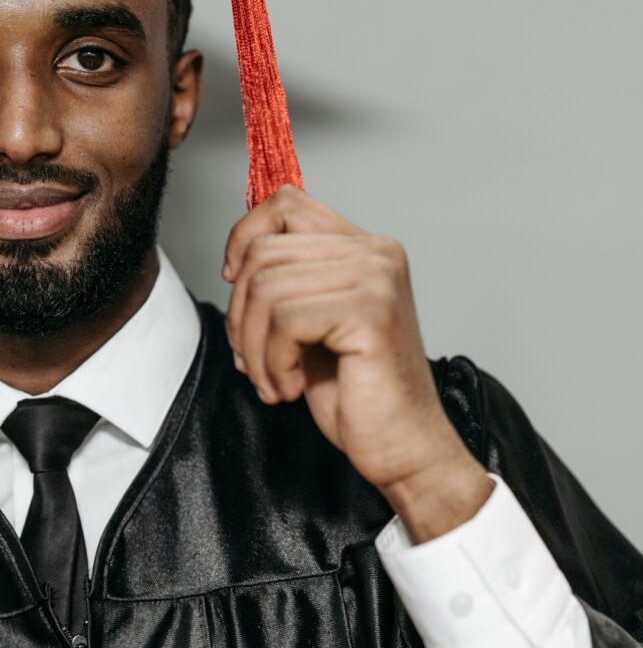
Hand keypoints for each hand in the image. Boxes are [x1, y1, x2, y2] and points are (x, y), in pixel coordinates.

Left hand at [224, 187, 491, 537]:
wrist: (402, 444)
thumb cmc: (358, 392)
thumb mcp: (312, 323)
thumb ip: (288, 280)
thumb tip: (236, 259)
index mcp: (364, 248)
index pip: (286, 203)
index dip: (244, 237)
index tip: (235, 282)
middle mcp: (376, 253)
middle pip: (264, 253)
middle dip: (240, 315)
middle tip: (255, 359)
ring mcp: (376, 278)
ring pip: (266, 289)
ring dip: (253, 347)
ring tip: (275, 379)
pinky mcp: (370, 312)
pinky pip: (285, 321)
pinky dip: (273, 363)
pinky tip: (292, 385)